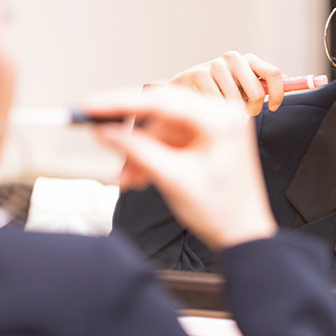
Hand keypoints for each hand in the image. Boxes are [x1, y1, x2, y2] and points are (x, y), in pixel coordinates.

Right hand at [85, 86, 276, 250]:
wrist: (242, 235)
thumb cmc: (222, 210)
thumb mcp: (173, 178)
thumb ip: (137, 151)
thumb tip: (106, 131)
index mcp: (221, 118)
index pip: (163, 100)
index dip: (122, 103)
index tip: (93, 106)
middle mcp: (220, 115)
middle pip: (160, 111)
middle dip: (131, 133)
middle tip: (99, 135)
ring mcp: (212, 127)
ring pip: (160, 128)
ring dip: (138, 151)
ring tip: (125, 177)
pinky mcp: (203, 140)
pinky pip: (167, 140)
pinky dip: (150, 156)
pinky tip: (137, 176)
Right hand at [168, 51, 283, 115]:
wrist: (186, 86)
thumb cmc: (222, 89)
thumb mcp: (244, 85)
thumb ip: (265, 85)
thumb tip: (298, 82)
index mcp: (249, 59)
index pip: (273, 73)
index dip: (278, 94)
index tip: (273, 107)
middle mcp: (233, 58)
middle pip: (256, 92)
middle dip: (252, 110)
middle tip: (244, 113)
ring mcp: (215, 64)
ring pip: (236, 102)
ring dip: (231, 113)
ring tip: (223, 109)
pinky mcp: (199, 74)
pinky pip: (217, 104)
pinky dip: (216, 111)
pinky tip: (209, 107)